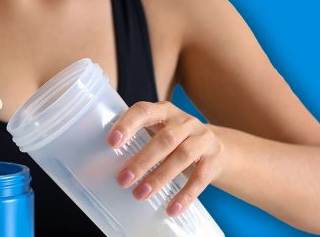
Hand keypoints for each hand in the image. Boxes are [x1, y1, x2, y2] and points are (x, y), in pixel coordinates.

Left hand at [106, 101, 223, 216]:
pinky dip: (185, 195)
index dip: (127, 125)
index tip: (111, 142)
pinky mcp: (213, 159)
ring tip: (140, 195)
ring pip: (181, 157)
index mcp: (163, 111)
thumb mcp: (158, 131)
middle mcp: (184, 121)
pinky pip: (200, 178)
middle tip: (123, 180)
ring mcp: (202, 139)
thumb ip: (136, 139)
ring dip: (159, 177)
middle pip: (164, 139)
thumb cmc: (174, 139)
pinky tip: (171, 208)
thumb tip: (101, 165)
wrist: (218, 147)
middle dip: (142, 161)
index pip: (143, 111)